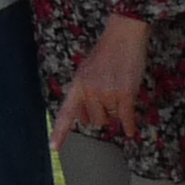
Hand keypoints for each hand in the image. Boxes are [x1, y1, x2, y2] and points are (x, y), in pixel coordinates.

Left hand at [51, 13, 149, 145]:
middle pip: (95, 120)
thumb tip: (84, 119)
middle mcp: (89, 91)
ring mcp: (107, 93)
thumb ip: (83, 94)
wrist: (123, 36)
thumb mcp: (86, 71)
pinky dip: (129, 125)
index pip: (66, 112)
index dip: (60, 131)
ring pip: (111, 117)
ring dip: (116, 111)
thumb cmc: (106, 54)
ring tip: (119, 92)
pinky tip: (130, 131)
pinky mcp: (125, 94)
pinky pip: (126, 118)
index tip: (53, 148)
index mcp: (77, 85)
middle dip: (102, 114)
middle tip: (108, 98)